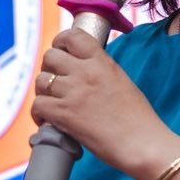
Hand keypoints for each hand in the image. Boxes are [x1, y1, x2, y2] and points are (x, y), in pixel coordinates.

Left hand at [30, 29, 178, 179]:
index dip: (61, 42)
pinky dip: (38, 114)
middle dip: (48, 68)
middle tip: (54, 81)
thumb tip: (83, 73)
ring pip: (40, 81)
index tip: (60, 50)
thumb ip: (101, 72)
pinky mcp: (63, 114)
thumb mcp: (121, 82)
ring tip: (51, 103)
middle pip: (50, 56)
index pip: (73, 36)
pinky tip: (47, 120)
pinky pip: (37, 105)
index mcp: (102, 62)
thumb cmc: (138, 119)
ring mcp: (72, 92)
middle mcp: (85, 72)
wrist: (142, 143)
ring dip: (43, 92)